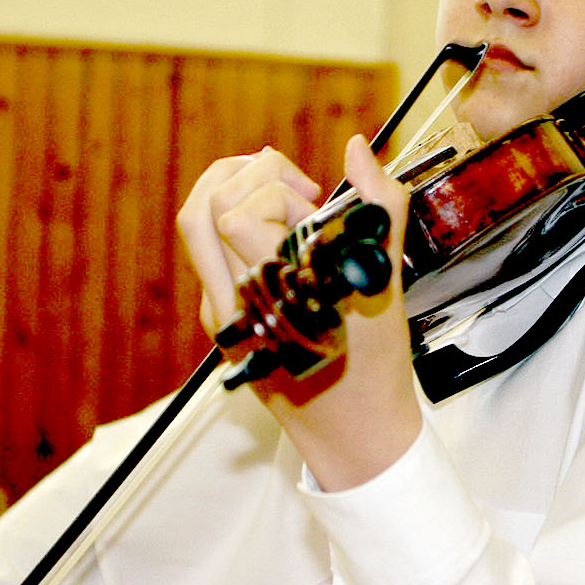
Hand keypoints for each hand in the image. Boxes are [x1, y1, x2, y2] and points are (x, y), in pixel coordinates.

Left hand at [176, 136, 421, 489]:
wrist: (354, 438)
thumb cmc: (374, 370)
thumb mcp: (385, 285)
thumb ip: (379, 210)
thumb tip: (357, 147)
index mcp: (263, 299)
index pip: (234, 216)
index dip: (276, 194)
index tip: (318, 206)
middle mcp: (229, 307)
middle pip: (201, 210)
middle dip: (249, 176)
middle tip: (299, 186)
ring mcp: (221, 315)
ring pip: (198, 230)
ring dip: (237, 193)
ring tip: (285, 192)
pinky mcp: (224, 321)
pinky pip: (215, 256)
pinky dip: (244, 226)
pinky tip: (287, 234)